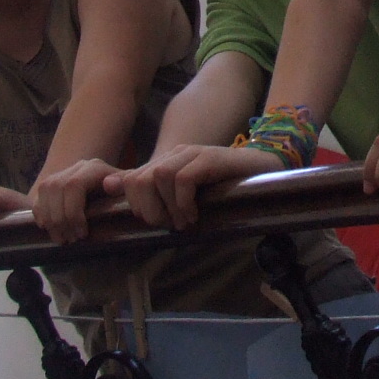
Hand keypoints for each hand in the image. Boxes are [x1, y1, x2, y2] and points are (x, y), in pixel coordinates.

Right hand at [32, 158, 118, 244]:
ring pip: (45, 192)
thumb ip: (123, 186)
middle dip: (61, 219)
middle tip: (70, 240)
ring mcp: (62, 173)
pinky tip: (49, 228)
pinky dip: (40, 214)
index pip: (74, 186)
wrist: (110, 185)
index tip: (82, 234)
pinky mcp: (50, 184)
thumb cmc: (122, 194)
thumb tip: (110, 184)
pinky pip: (37, 197)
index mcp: (94, 168)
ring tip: (61, 238)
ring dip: (49, 219)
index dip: (73, 212)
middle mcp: (76, 167)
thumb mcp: (128, 190)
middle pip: (56, 190)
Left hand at [100, 144, 278, 228]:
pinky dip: (184, 202)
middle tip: (169, 225)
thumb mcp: (188, 194)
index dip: (135, 205)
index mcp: (167, 161)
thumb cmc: (226, 187)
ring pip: (159, 176)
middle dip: (149, 209)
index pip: (130, 179)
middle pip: (139, 179)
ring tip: (185, 222)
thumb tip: (114, 192)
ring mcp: (193, 153)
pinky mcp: (211, 158)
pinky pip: (184, 179)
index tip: (155, 222)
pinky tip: (196, 214)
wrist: (264, 169)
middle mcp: (176, 154)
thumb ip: (155, 193)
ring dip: (169, 207)